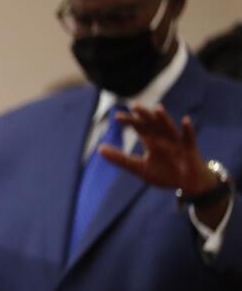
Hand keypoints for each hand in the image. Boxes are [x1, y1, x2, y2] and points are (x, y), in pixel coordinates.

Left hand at [99, 105, 216, 193]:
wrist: (188, 184)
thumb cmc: (164, 173)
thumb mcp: (139, 167)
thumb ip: (120, 158)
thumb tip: (99, 149)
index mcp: (151, 141)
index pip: (139, 127)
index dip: (130, 121)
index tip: (117, 116)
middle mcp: (163, 138)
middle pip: (153, 124)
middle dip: (145, 115)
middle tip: (134, 106)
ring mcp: (177, 143)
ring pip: (170, 128)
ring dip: (164, 119)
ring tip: (157, 109)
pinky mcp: (190, 150)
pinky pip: (189, 138)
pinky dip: (187, 130)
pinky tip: (185, 120)